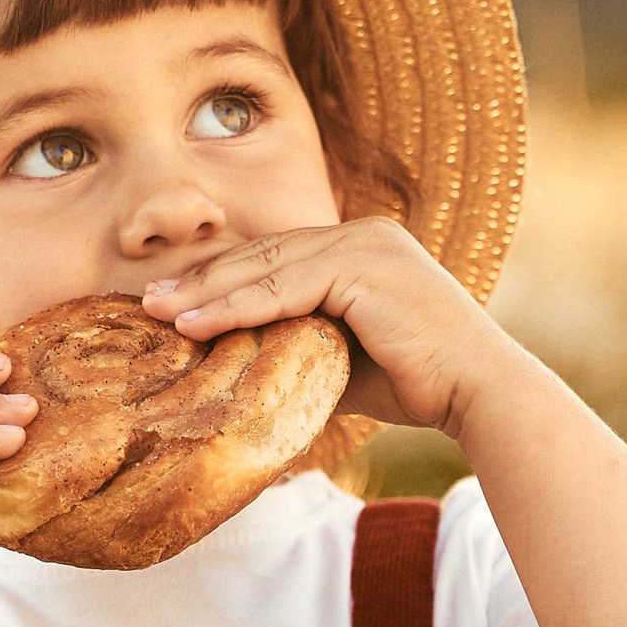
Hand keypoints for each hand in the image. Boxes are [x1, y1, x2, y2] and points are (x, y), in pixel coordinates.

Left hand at [138, 217, 524, 435]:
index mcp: (360, 246)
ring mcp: (366, 243)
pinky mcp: (364, 265)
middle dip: (203, 279)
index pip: (276, 258)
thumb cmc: (418, 384)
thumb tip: (240, 366)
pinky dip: (235, 307)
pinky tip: (194, 325)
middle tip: (148, 301)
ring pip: (267, 267)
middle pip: (264, 254)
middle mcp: (363, 234)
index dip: (222, 279)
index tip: (173, 302)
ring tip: (158, 313)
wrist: (478, 392)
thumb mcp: (342, 357)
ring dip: (207, 292)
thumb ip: (298, 343)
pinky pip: (285, 287)